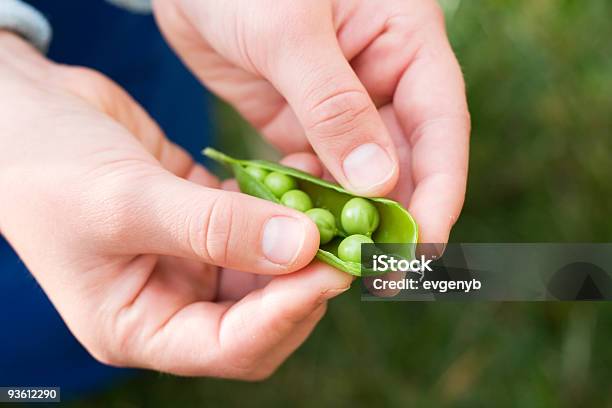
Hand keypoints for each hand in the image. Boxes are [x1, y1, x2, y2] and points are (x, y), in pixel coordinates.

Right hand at [0, 32, 350, 378]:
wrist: (27, 117)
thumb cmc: (49, 169)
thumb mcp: (127, 202)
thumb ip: (213, 229)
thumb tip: (298, 246)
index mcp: (140, 326)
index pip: (229, 347)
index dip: (284, 317)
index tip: (329, 271)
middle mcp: (171, 303)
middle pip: (260, 318)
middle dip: (303, 284)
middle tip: (345, 242)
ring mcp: (191, 262)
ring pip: (266, 272)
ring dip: (301, 244)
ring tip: (334, 208)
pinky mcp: (205, 224)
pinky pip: (257, 228)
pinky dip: (283, 210)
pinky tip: (305, 181)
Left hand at [154, 0, 469, 243]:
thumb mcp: (289, 33)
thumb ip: (333, 106)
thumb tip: (378, 183)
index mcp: (404, 42)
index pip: (439, 125)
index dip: (438, 189)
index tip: (422, 244)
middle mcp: (381, 78)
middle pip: (406, 159)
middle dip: (396, 217)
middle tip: (381, 274)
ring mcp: (339, 106)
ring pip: (361, 175)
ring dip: (353, 218)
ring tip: (340, 263)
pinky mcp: (299, 122)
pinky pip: (315, 172)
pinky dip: (312, 202)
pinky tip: (301, 228)